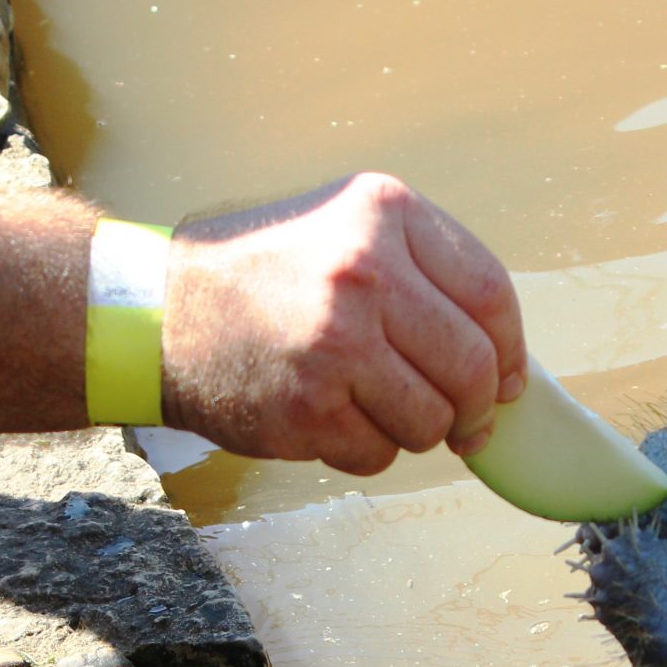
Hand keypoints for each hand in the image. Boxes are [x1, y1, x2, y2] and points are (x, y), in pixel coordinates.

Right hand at [161, 173, 525, 472]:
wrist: (156, 313)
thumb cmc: (264, 278)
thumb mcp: (346, 231)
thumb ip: (425, 276)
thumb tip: (509, 361)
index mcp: (384, 213)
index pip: (491, 295)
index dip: (511, 352)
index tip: (508, 381)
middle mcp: (365, 270)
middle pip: (473, 366)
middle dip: (475, 406)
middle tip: (461, 420)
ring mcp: (337, 341)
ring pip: (433, 419)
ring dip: (416, 430)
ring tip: (372, 407)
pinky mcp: (309, 406)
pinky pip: (380, 454)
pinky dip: (365, 449)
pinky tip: (327, 417)